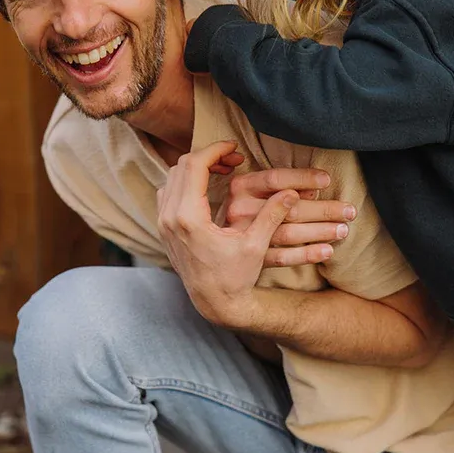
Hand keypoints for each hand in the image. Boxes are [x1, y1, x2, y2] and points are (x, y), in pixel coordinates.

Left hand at [156, 141, 298, 326]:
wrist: (213, 303)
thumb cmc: (234, 278)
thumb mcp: (255, 247)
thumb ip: (271, 216)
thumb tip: (291, 192)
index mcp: (188, 218)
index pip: (195, 166)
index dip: (215, 150)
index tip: (235, 148)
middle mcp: (169, 217)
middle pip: (181, 167)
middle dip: (209, 157)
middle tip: (234, 158)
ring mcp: (163, 223)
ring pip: (173, 177)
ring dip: (197, 168)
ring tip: (224, 170)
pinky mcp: (164, 228)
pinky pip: (169, 192)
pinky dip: (187, 182)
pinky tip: (210, 188)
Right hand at [224, 167, 355, 267]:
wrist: (214, 250)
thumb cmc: (245, 211)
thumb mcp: (256, 193)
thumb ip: (281, 189)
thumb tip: (313, 191)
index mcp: (240, 187)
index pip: (275, 178)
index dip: (303, 178)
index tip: (327, 180)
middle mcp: (238, 210)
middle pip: (288, 208)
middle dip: (324, 209)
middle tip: (350, 211)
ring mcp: (242, 236)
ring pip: (288, 233)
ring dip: (320, 231)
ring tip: (343, 230)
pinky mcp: (249, 258)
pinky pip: (282, 258)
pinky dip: (306, 255)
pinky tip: (327, 251)